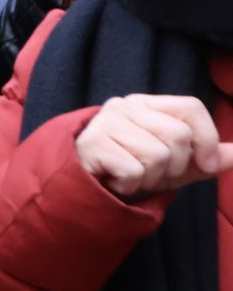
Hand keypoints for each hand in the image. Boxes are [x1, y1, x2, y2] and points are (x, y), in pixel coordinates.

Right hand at [75, 94, 232, 199]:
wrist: (83, 184)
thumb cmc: (131, 169)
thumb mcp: (176, 165)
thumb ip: (207, 157)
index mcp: (147, 104)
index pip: (190, 107)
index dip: (207, 138)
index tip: (206, 165)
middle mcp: (125, 106)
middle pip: (178, 136)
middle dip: (175, 166)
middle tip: (153, 173)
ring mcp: (106, 123)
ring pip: (158, 156)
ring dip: (150, 179)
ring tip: (132, 177)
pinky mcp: (93, 144)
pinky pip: (135, 171)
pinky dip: (131, 186)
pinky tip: (116, 181)